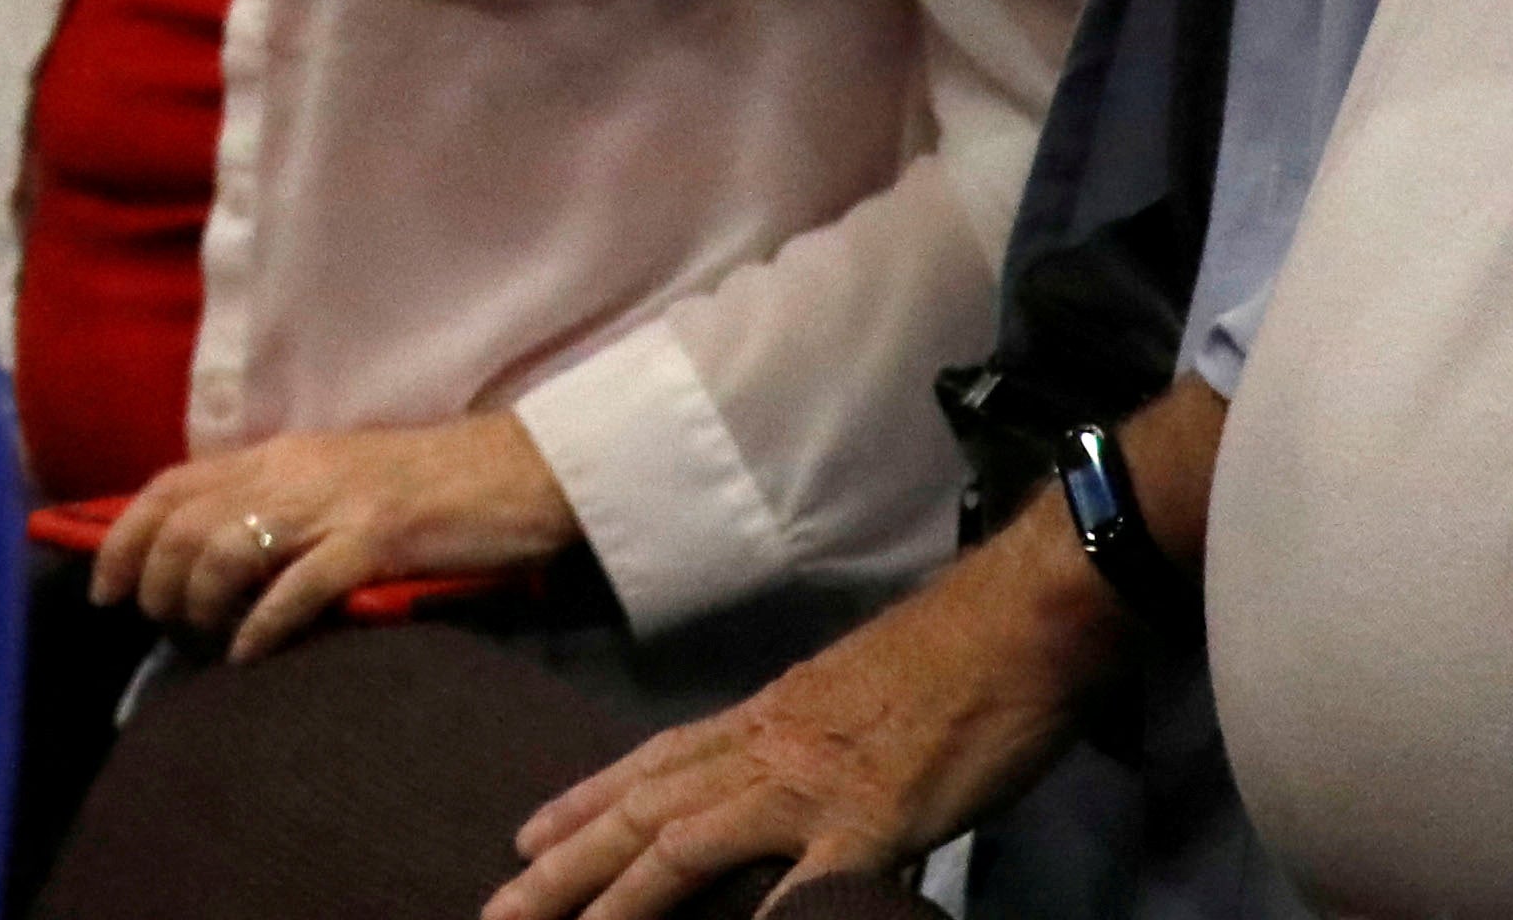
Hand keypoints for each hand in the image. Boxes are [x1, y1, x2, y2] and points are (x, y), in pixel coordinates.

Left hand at [90, 410, 578, 663]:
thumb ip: (273, 503)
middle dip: (154, 579)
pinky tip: (248, 654)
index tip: (105, 589)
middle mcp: (289, 473)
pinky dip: (264, 622)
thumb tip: (208, 552)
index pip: (169, 486)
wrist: (516, 470)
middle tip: (162, 625)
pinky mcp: (378, 541)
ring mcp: (332, 505)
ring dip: (198, 601)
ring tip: (202, 639)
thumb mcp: (329, 480)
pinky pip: (301, 584)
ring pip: (226, 547)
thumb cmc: (424, 485)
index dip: (123, 537)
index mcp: (274, 456)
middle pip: (183, 521)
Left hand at [489, 514, 1102, 919]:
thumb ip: (806, 742)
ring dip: (621, 899)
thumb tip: (789, 788)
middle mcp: (766, 752)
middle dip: (565, 867)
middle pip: (642, 812)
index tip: (525, 839)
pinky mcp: (874, 825)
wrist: (1014, 622)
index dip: (582, 804)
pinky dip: (768, 917)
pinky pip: (808, 884)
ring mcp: (813, 790)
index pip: (649, 765)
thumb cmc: (948, 658)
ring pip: (687, 846)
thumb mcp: (848, 697)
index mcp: (762, 721)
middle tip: (498, 909)